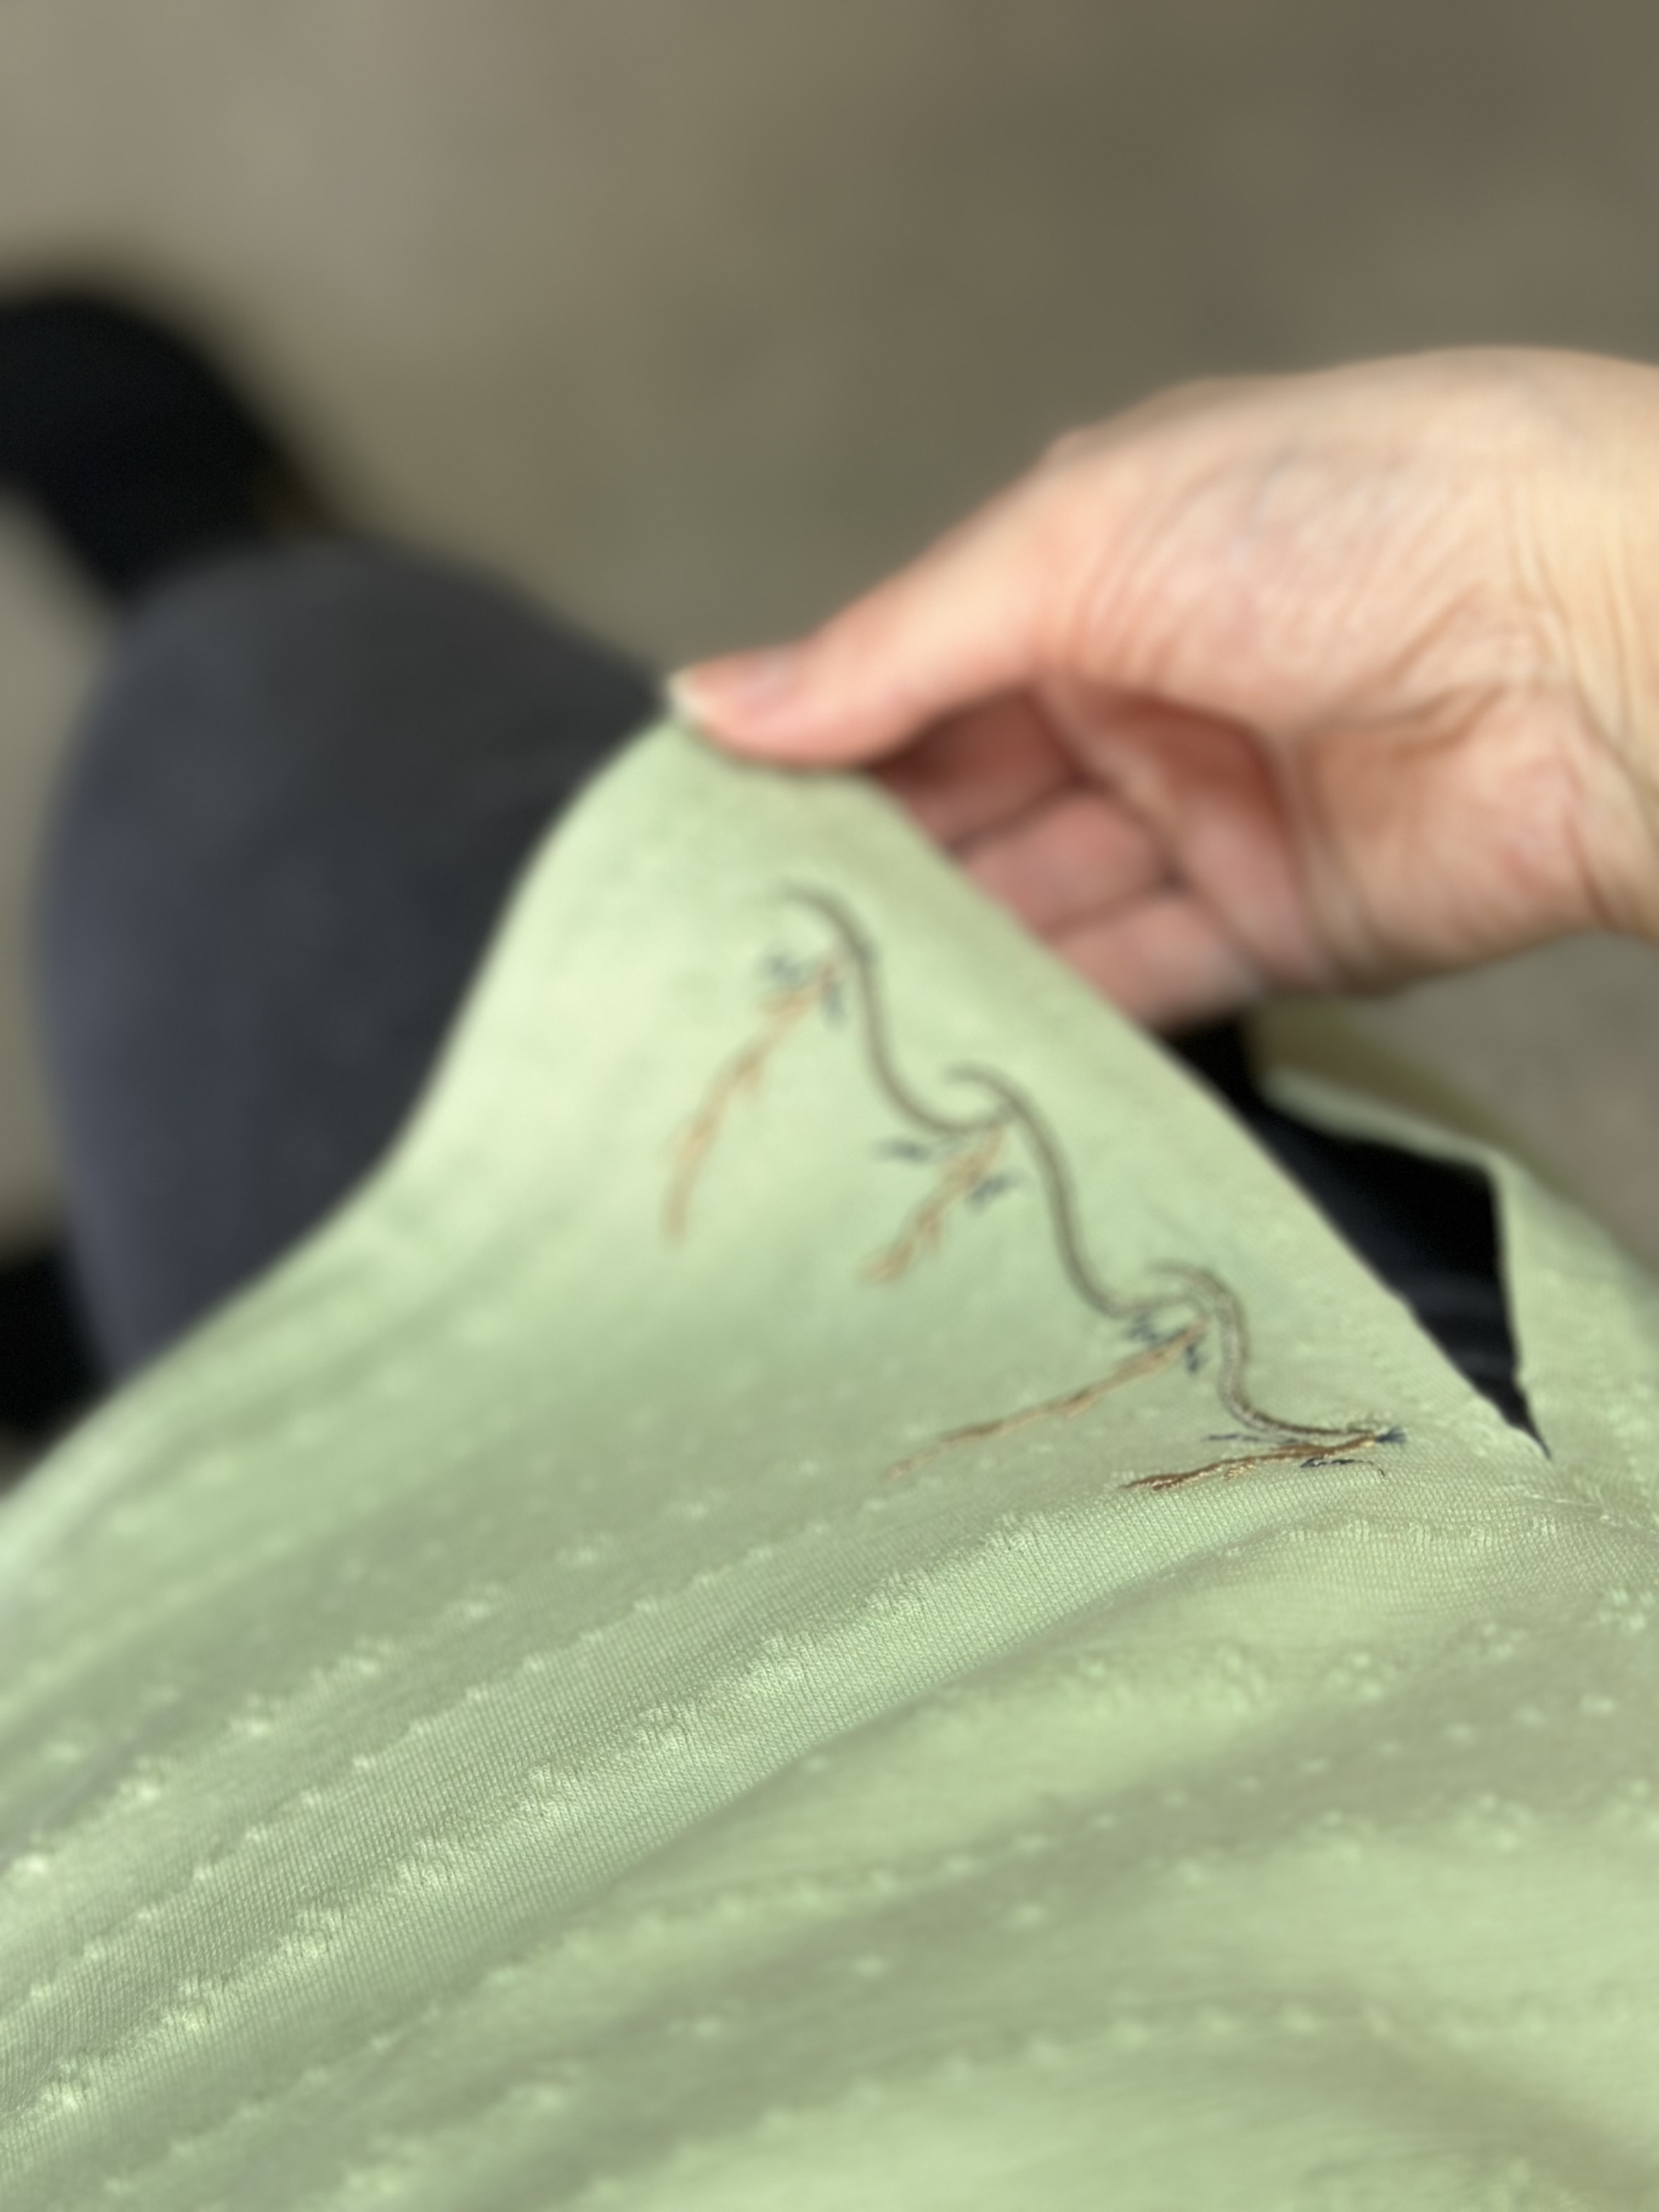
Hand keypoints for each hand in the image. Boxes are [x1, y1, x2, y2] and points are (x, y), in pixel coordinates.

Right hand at [674, 351, 1658, 1028]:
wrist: (1601, 639)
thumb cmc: (1362, 513)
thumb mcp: (1080, 539)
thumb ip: (893, 647)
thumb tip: (716, 700)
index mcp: (1090, 567)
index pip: (911, 678)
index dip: (811, 750)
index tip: (703, 827)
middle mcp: (1141, 694)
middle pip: (965, 805)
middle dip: (864, 868)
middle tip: (742, 947)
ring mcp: (1207, 814)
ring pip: (1036, 906)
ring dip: (941, 955)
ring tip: (817, 1016)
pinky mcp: (1276, 927)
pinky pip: (1131, 984)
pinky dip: (1047, 1017)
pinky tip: (951, 1050)